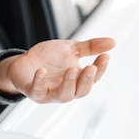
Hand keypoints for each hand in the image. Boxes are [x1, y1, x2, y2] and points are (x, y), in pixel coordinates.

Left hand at [0, 37, 115, 102]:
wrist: (24, 62)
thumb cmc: (49, 58)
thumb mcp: (71, 49)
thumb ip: (90, 47)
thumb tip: (113, 42)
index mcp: (77, 79)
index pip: (93, 77)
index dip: (101, 69)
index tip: (105, 56)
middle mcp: (66, 89)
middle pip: (81, 91)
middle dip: (86, 80)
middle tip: (90, 68)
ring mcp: (50, 92)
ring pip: (63, 96)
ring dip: (68, 84)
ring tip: (71, 70)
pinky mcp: (33, 91)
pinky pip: (37, 91)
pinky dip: (40, 82)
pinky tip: (41, 71)